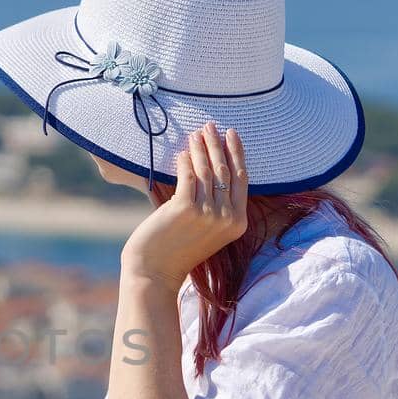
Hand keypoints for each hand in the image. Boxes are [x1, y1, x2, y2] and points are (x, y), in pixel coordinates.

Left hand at [120, 122, 248, 287]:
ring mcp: (208, 213)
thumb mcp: (208, 229)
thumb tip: (211, 164)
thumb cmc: (177, 250)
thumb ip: (216, 204)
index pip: (242, 179)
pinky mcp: (185, 208)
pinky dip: (184, 161)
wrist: (155, 273)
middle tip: (210, 126)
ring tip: (194, 134)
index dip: (237, 153)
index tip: (231, 134)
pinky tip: (181, 153)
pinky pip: (188, 176)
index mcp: (238, 223)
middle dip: (217, 144)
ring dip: (200, 148)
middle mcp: (227, 217)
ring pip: (206, 170)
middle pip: (225, 170)